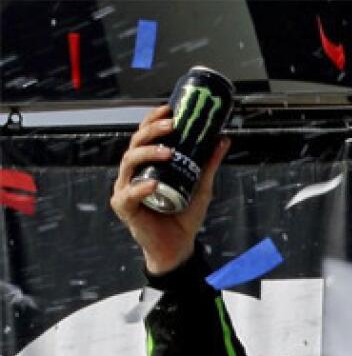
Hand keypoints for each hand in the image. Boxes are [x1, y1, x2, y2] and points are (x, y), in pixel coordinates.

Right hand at [110, 104, 229, 274]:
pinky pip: (128, 194)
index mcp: (147, 164)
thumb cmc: (184, 215)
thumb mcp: (201, 186)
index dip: (153, 120)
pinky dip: (141, 188)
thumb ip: (208, 164)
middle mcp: (133, 173)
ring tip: (168, 152)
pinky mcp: (124, 207)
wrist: (178, 247)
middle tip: (173, 125)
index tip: (170, 109)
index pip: (145, 135)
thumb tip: (222, 139)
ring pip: (128, 162)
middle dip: (152, 130)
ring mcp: (126, 189)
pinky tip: (154, 184)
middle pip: (135, 143)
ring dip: (148, 153)